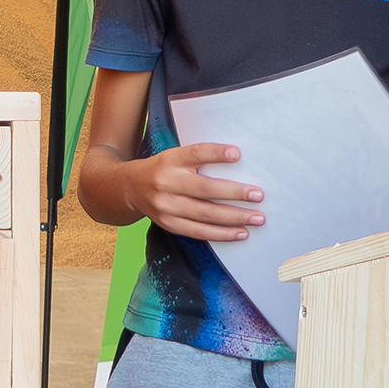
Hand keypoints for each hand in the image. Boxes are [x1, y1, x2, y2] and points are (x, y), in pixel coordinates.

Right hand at [114, 142, 265, 241]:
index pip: (195, 153)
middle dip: (234, 193)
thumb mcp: (175, 156)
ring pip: (204, 214)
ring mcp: (166, 206)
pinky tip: (240, 233)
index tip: (237, 154)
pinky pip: (198, 231)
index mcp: (170, 160)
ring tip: (257, 218)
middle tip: (258, 195)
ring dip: (234, 217)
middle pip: (204, 188)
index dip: (215, 153)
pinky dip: (221, 233)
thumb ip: (199, 158)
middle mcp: (166, 182)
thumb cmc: (163, 169)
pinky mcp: (168, 223)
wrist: (129, 188)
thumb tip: (238, 160)